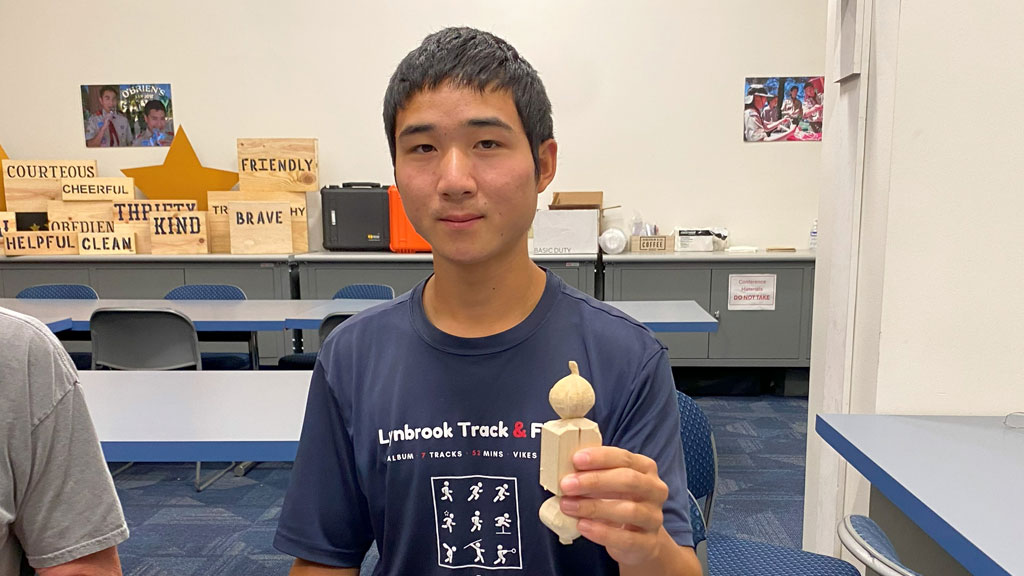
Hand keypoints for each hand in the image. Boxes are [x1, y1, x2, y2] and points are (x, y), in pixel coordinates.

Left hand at [558, 446, 667, 565]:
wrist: (639, 540)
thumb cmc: (620, 503)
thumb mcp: (610, 485)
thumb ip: (593, 475)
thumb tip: (567, 472)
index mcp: (645, 468)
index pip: (624, 458)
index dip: (600, 458)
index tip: (576, 460)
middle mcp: (655, 490)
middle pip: (629, 480)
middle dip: (594, 481)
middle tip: (567, 485)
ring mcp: (654, 517)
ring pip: (629, 510)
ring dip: (594, 507)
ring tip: (568, 506)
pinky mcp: (649, 543)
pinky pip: (626, 538)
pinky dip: (602, 532)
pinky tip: (582, 526)